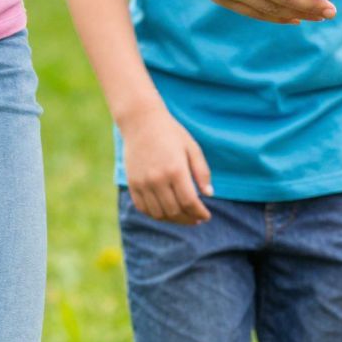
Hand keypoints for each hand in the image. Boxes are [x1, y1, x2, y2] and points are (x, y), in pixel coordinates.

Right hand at [122, 103, 212, 223]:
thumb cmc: (171, 133)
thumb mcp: (192, 148)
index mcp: (176, 170)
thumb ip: (202, 172)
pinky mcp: (132, 183)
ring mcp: (143, 183)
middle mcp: (158, 179)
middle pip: (174, 211)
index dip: (199, 213)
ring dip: (173, 220)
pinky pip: (143, 208)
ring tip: (183, 217)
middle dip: (189, 219)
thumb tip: (209, 194)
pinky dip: (156, 215)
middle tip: (197, 219)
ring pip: (158, 213)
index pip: (189, 202)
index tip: (206, 216)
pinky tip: (166, 212)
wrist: (141, 121)